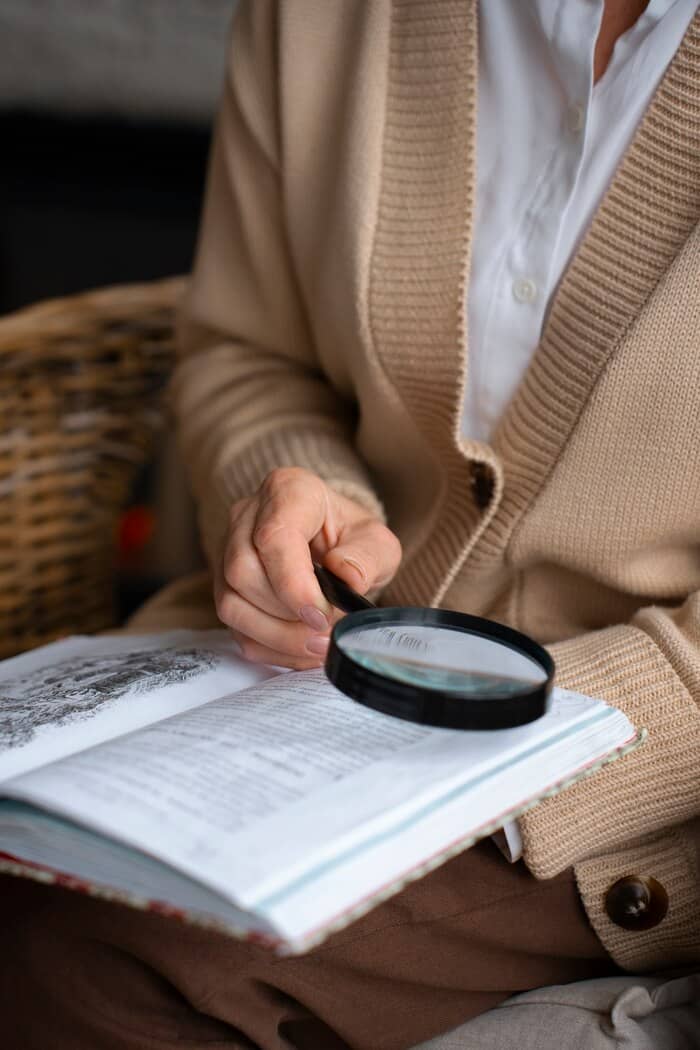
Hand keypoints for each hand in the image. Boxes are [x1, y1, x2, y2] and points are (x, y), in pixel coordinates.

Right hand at [214, 467, 401, 668]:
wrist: (333, 547)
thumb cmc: (351, 540)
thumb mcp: (377, 543)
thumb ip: (367, 558)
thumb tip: (347, 577)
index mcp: (288, 491)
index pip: (274, 537)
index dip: (293, 584)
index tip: (321, 616)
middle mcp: (248, 516)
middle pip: (244, 572)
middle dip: (287, 614)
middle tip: (326, 630)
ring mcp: (228, 551)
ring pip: (231, 603)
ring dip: (276, 635)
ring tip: (316, 643)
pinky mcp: (225, 586)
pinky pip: (234, 627)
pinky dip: (269, 647)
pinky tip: (299, 647)